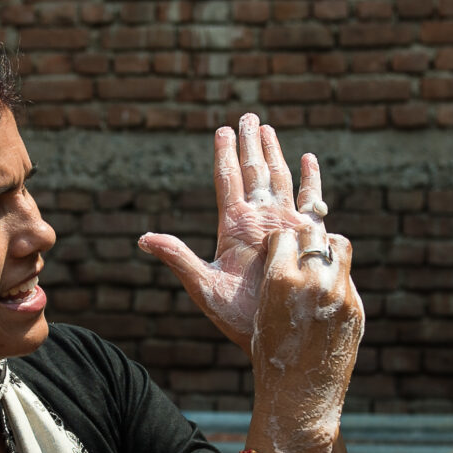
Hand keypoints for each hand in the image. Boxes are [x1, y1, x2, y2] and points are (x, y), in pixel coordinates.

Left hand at [138, 114, 325, 345]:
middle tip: (247, 116)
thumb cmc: (237, 318)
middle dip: (250, 143)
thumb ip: (177, 258)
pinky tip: (308, 159)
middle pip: (253, 171)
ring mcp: (283, 226)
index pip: (227, 180)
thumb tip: (142, 238)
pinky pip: (310, 202)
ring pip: (279, 179)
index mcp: (233, 227)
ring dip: (275, 153)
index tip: (221, 129)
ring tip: (268, 129)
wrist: (276, 336)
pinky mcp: (307, 237)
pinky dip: (310, 180)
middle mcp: (258, 221)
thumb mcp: (203, 286)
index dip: (224, 154)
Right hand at [245, 227, 363, 452]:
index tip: (277, 249)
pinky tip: (325, 294)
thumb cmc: (270, 356)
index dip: (280, 242)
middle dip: (305, 238)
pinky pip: (346, 278)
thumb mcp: (261, 314)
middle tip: (299, 248)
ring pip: (338, 247)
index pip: (285, 237)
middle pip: (313, 234)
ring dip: (327, 249)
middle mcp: (314, 282)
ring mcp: (339, 294)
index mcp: (281, 281)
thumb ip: (277, 279)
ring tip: (318, 261)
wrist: (300, 394)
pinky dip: (336, 279)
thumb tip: (289, 255)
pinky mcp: (355, 307)